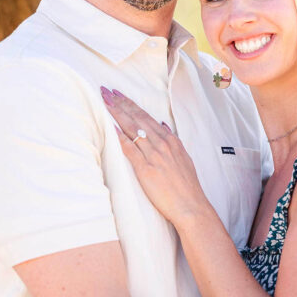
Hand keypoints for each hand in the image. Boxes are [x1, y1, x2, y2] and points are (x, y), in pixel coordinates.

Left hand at [101, 88, 207, 224]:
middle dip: (120, 103)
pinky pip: (131, 150)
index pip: (147, 117)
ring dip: (117, 114)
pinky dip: (121, 137)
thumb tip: (163, 127)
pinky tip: (111, 127)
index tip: (119, 95)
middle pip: (138, 118)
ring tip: (105, 102)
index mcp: (171, 140)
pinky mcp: (147, 169)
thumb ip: (172, 142)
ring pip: (133, 129)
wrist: (191, 205)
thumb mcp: (183, 158)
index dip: (131, 105)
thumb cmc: (187, 186)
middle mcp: (163, 144)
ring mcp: (155, 155)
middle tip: (106, 91)